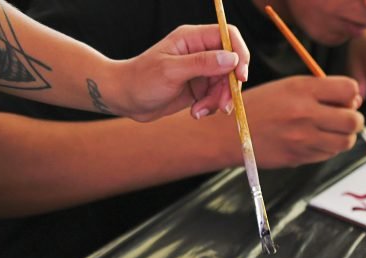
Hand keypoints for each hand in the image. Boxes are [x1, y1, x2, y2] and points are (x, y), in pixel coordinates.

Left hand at [116, 23, 251, 121]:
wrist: (125, 98)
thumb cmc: (142, 79)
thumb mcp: (172, 71)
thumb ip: (203, 63)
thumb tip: (232, 59)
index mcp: (192, 38)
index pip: (228, 36)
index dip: (240, 54)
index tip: (240, 77)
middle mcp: (200, 52)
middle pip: (232, 65)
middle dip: (229, 88)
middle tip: (222, 106)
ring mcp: (200, 70)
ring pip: (226, 84)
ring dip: (218, 101)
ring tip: (199, 111)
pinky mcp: (199, 88)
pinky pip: (216, 97)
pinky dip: (210, 108)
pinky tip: (195, 113)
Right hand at [236, 76, 363, 167]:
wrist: (230, 134)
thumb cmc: (259, 106)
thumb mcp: (287, 87)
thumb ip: (320, 90)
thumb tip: (354, 100)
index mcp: (302, 89)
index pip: (349, 89)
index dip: (351, 94)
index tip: (345, 98)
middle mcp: (306, 113)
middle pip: (354, 120)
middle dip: (354, 119)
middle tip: (343, 117)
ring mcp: (304, 138)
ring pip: (346, 141)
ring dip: (344, 136)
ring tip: (329, 130)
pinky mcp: (302, 157)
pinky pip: (330, 154)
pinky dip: (329, 148)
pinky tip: (315, 140)